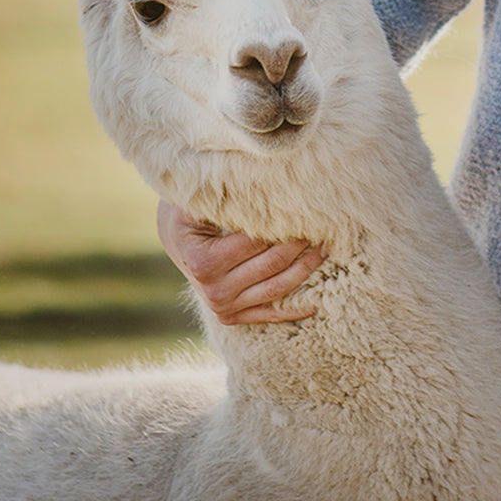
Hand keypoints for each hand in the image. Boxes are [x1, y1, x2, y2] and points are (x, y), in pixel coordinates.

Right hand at [156, 199, 325, 325]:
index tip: (308, 208)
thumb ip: (229, 197)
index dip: (285, 224)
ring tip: (326, 248)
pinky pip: (268, 314)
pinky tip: (316, 301)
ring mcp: (222, 307)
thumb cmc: (190, 211)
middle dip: (301, 244)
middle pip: (272, 264)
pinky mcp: (230, 317)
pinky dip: (293, 309)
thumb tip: (268, 184)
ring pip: (277, 288)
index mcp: (204, 262)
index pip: (257, 242)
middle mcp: (213, 291)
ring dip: (306, 269)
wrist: (174, 237)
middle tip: (325, 224)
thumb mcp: (200, 201)